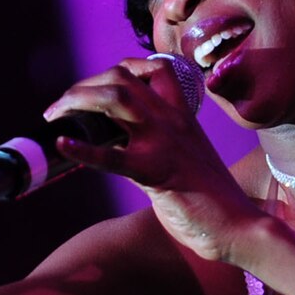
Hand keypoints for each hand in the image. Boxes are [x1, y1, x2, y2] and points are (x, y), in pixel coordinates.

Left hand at [44, 58, 263, 260]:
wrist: (240, 226)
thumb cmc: (213, 200)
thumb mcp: (188, 158)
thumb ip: (158, 145)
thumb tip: (121, 147)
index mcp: (181, 116)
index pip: (151, 69)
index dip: (117, 70)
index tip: (93, 87)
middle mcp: (171, 121)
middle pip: (121, 78)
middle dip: (83, 86)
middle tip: (60, 108)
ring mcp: (164, 144)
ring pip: (116, 101)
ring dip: (77, 101)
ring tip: (54, 116)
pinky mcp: (156, 174)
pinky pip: (113, 157)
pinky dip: (82, 150)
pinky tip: (61, 145)